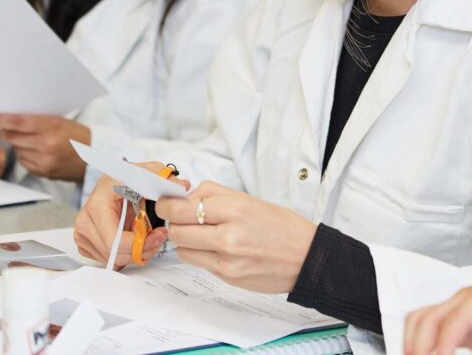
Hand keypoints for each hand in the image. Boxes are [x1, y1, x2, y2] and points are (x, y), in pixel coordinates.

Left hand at [0, 113, 88, 180]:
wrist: (95, 157)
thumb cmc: (78, 136)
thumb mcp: (61, 122)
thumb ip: (37, 122)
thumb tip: (9, 121)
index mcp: (52, 126)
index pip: (18, 122)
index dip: (0, 119)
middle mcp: (47, 144)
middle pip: (13, 137)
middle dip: (8, 132)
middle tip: (10, 129)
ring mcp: (45, 160)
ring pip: (17, 150)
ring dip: (19, 145)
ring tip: (35, 142)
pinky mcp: (43, 171)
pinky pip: (23, 162)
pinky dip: (26, 156)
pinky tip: (38, 152)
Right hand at [73, 165, 188, 269]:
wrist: (115, 182)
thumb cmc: (129, 178)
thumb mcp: (148, 173)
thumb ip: (164, 179)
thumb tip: (182, 187)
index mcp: (98, 204)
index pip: (115, 241)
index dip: (141, 244)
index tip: (160, 234)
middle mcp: (85, 221)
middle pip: (115, 253)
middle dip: (142, 249)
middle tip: (158, 237)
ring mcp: (82, 234)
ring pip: (113, 260)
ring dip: (135, 252)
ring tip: (146, 235)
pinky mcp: (85, 243)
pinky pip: (109, 260)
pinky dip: (125, 254)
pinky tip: (133, 239)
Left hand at [155, 181, 316, 293]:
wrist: (306, 257)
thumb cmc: (281, 226)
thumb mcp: (249, 199)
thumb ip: (214, 194)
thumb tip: (183, 196)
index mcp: (235, 209)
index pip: (182, 208)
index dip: (167, 205)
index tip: (165, 203)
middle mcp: (228, 235)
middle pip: (177, 230)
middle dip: (174, 223)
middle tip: (181, 218)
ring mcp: (227, 260)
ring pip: (183, 249)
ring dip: (186, 241)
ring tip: (201, 235)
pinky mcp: (228, 276)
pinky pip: (198, 263)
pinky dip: (200, 254)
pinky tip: (215, 248)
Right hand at [404, 282, 471, 354]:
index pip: (453, 320)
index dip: (441, 345)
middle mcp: (467, 296)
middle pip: (429, 316)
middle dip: (418, 344)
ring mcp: (459, 304)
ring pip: (423, 317)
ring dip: (413, 341)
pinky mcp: (457, 316)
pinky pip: (429, 322)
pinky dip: (419, 338)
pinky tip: (420, 353)